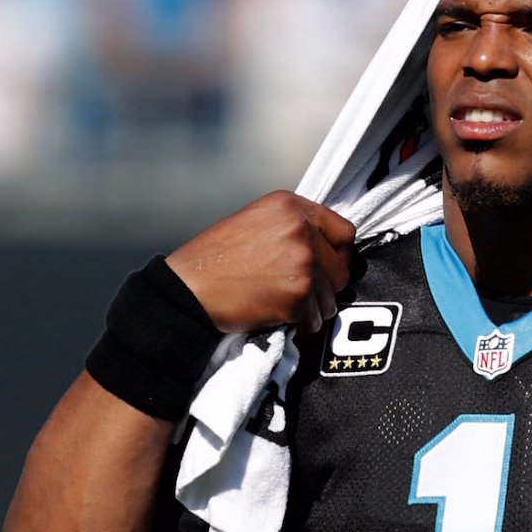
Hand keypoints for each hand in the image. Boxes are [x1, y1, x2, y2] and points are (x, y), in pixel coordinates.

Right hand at [166, 191, 355, 333]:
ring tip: (279, 303)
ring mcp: (302, 262)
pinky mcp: (297, 295)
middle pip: (342, 269)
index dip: (337, 255)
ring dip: (311, 309)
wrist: (187, 289)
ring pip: (331, 299)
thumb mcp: (256, 223)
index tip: (324, 268)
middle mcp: (301, 229)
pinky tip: (274, 316)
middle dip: (324, 287)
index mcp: (290, 205)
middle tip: (296, 292)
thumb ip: (293, 228)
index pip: (344, 232)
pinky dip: (299, 326)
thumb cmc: (215, 260)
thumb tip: (327, 249)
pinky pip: (315, 320)